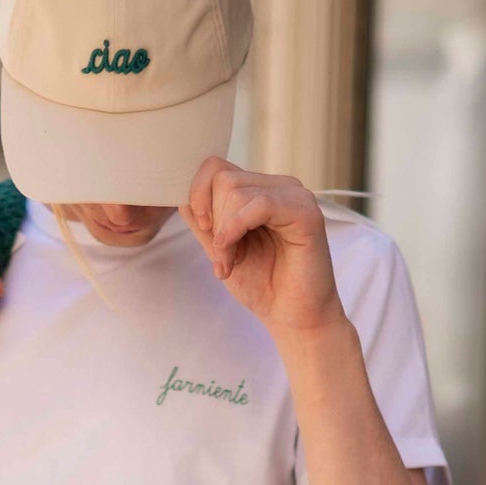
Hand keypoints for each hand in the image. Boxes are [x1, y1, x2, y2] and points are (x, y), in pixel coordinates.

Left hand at [180, 158, 345, 340]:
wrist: (293, 316)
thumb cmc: (262, 285)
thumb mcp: (220, 248)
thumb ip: (203, 221)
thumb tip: (180, 195)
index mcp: (259, 190)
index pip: (216, 167)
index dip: (198, 195)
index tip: (202, 229)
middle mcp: (278, 186)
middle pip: (223, 178)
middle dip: (212, 220)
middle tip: (221, 256)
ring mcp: (294, 196)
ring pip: (236, 190)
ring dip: (223, 232)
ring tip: (230, 262)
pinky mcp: (305, 212)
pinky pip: (259, 204)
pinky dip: (236, 229)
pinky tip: (233, 254)